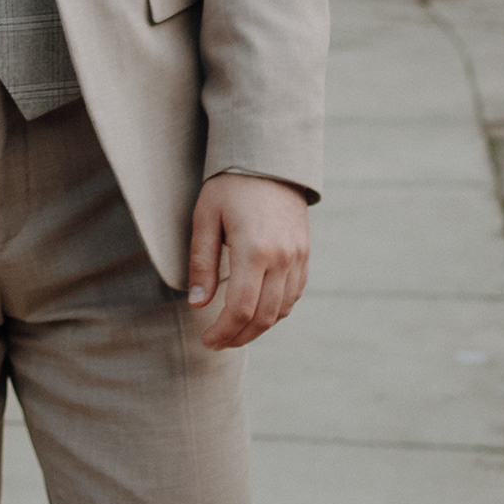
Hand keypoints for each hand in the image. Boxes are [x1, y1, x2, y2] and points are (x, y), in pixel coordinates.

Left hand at [188, 174, 309, 350]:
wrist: (270, 160)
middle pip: (263, 317)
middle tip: (218, 343)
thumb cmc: (230, 186)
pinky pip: (294, 295)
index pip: (240, 309)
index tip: (207, 341)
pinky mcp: (305, 254)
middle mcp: (282, 258)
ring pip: (282, 310)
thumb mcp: (205, 218)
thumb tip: (197, 304)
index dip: (223, 332)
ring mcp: (298, 257)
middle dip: (239, 337)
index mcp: (254, 250)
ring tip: (234, 332)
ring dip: (258, 328)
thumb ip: (202, 263)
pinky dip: (276, 311)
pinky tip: (257, 312)